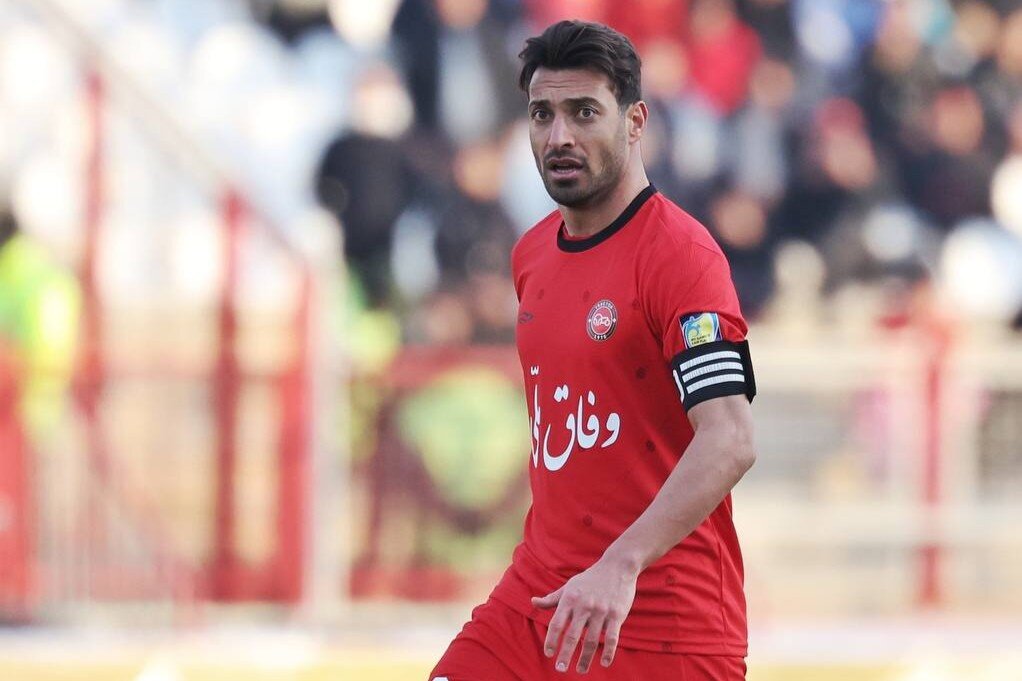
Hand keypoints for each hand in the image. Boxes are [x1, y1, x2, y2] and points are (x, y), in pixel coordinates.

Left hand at [531, 556, 637, 673]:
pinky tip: (604, 663)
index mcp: (570, 599)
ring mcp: (601, 611)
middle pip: (573, 635)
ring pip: (592, 640)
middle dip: (565, 654)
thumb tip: (533, 602)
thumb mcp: (569, 586)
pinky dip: (608, 652)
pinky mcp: (617, 614)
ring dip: (585, 658)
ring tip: (580, 670)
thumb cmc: (590, 579)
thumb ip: (552, 598)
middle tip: (560, 669)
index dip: (551, 639)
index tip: (548, 654)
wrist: (617, 566)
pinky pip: (612, 638)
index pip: (557, 623)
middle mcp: (584, 606)